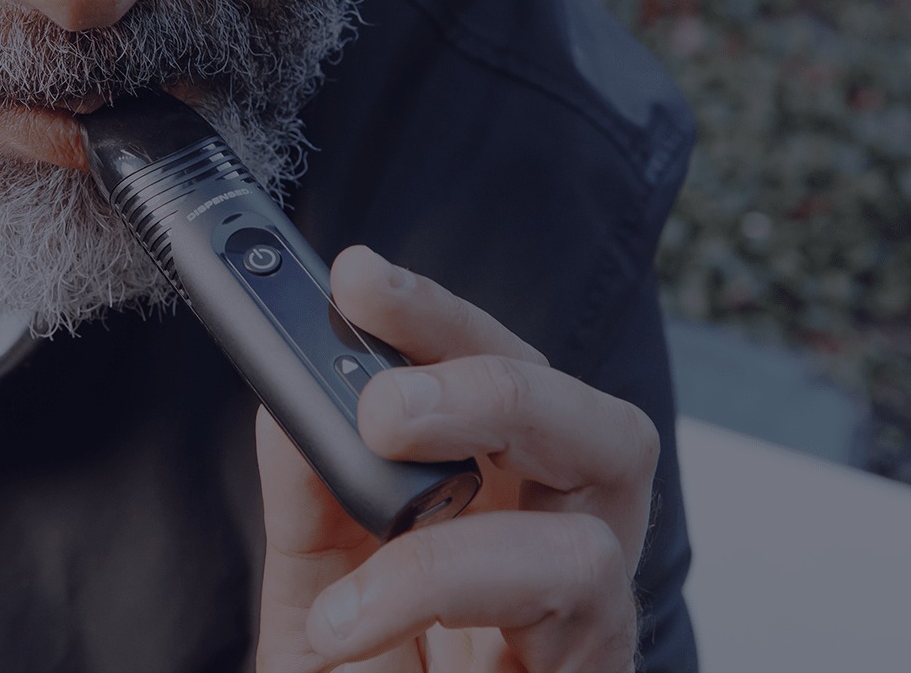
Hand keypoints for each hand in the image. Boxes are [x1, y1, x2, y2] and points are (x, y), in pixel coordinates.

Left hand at [255, 246, 657, 671]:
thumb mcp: (312, 590)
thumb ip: (310, 493)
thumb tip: (295, 392)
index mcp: (494, 511)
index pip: (497, 380)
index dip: (439, 317)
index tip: (356, 276)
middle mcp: (555, 547)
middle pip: (582, 403)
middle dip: (484, 355)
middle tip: (381, 374)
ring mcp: (587, 613)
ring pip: (615, 466)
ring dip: (486, 433)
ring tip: (375, 441)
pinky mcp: (593, 666)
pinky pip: (569, 590)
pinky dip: (448, 572)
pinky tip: (358, 607)